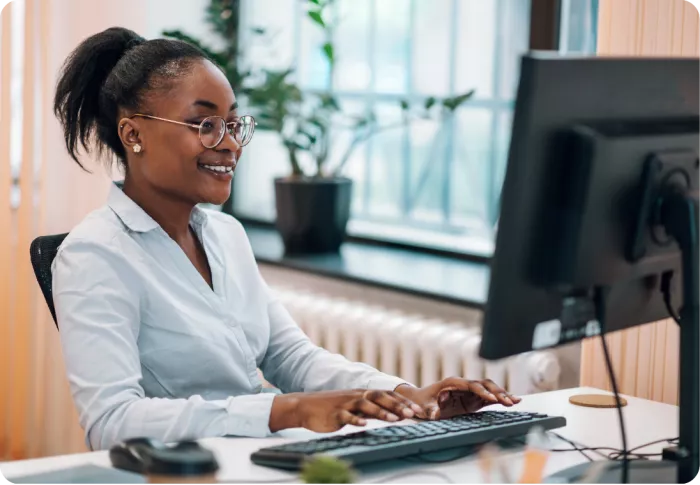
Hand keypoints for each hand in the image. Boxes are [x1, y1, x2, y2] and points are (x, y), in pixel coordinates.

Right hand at [270, 389, 423, 432]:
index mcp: (363, 394)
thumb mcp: (354, 405)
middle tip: (412, 414)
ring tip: (394, 419)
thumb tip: (392, 413)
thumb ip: (371, 408)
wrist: (306, 406)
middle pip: (380, 397)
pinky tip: (364, 425)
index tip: (417, 410)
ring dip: (381, 412)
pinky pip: (346, 416)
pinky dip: (355, 420)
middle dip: (397, 405)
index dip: (402, 401)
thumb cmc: (332, 407)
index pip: (386, 395)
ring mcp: (345, 404)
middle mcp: (356, 396)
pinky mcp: (335, 414)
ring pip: (366, 406)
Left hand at [395, 378, 520, 419]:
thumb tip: (434, 413)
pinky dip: (501, 398)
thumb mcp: (424, 407)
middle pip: (484, 384)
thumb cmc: (422, 402)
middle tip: (508, 402)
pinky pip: (490, 397)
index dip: (482, 391)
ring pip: (490, 389)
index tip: (492, 399)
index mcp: (453, 383)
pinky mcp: (474, 399)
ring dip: (502, 394)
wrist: (420, 400)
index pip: (471, 385)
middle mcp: (464, 384)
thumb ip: (430, 409)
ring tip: (515, 402)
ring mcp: (470, 391)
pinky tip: (513, 401)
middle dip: (497, 392)